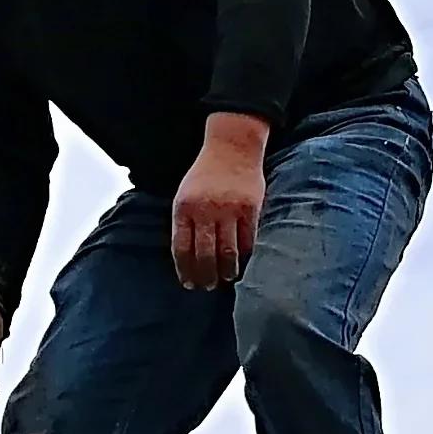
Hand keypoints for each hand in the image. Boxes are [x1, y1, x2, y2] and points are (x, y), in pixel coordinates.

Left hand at [171, 115, 267, 289]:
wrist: (232, 146)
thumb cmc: (205, 174)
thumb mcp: (185, 195)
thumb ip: (185, 223)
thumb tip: (186, 258)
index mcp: (184, 208)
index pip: (182, 248)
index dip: (185, 270)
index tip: (188, 284)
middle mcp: (205, 210)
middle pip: (204, 255)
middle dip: (205, 276)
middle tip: (207, 287)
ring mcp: (229, 210)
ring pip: (227, 252)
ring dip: (226, 271)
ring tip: (226, 278)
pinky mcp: (250, 209)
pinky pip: (247, 240)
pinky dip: (245, 256)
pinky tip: (242, 263)